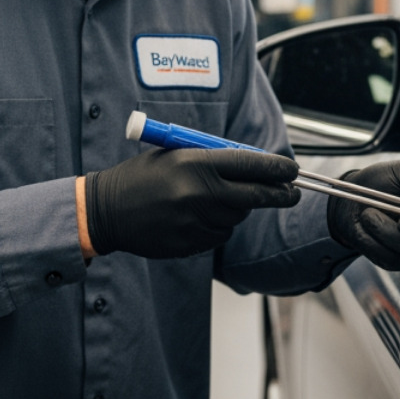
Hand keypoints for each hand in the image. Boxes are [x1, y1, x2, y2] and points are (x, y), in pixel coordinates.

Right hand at [84, 148, 299, 258]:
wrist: (107, 211)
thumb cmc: (142, 177)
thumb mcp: (175, 154)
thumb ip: (213, 160)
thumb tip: (254, 166)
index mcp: (196, 164)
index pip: (249, 164)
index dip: (276, 168)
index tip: (292, 171)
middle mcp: (200, 194)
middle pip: (254, 195)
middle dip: (278, 194)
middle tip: (291, 193)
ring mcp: (196, 222)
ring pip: (237, 216)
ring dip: (236, 208)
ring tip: (210, 199)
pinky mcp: (191, 244)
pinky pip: (219, 234)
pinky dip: (217, 225)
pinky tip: (194, 217)